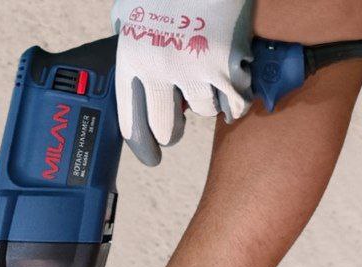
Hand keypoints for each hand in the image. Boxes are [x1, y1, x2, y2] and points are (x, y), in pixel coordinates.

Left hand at [111, 0, 254, 165]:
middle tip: (177, 129)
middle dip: (174, 132)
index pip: (132, 123)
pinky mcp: (224, 64)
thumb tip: (125, 63)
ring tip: (208, 87)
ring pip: (205, 113)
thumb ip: (125, 39)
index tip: (150, 157)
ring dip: (209, 104)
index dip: (143, 147)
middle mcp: (157, 69)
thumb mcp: (130, 11)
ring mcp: (192, 68)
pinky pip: (233, 100)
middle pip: (167, 129)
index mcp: (130, 59)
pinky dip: (236, 98)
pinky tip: (232, 87)